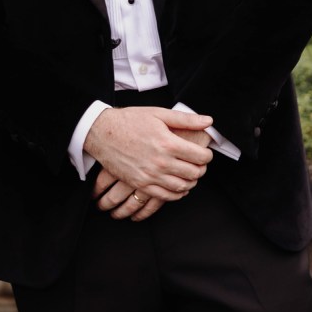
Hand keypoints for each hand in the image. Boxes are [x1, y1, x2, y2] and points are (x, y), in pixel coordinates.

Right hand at [92, 128, 213, 220]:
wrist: (102, 132)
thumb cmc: (130, 121)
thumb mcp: (159, 114)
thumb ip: (186, 119)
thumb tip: (209, 122)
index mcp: (168, 143)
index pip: (200, 157)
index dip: (207, 155)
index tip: (205, 153)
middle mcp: (161, 162)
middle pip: (194, 173)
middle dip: (201, 169)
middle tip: (200, 163)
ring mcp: (150, 176)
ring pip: (182, 187)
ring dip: (191, 182)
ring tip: (190, 174)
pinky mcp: (140, 184)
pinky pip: (164, 197)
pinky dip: (176, 194)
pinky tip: (178, 187)